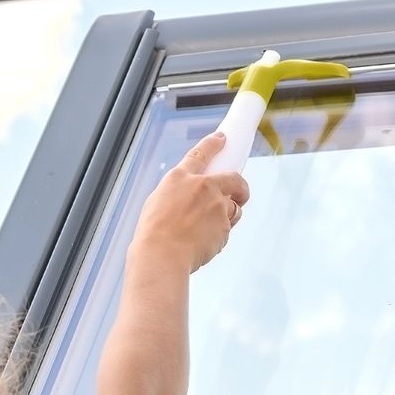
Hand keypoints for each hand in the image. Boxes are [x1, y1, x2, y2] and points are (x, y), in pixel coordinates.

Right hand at [130, 131, 249, 273]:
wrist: (161, 256)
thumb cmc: (153, 234)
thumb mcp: (157, 204)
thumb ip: (179, 196)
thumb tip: (193, 201)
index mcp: (180, 178)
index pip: (201, 153)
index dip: (213, 144)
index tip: (222, 138)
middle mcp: (202, 186)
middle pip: (233, 178)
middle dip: (241, 187)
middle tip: (240, 194)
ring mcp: (216, 204)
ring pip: (233, 208)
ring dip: (226, 217)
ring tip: (206, 232)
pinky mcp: (225, 224)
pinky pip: (228, 228)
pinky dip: (219, 235)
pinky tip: (202, 243)